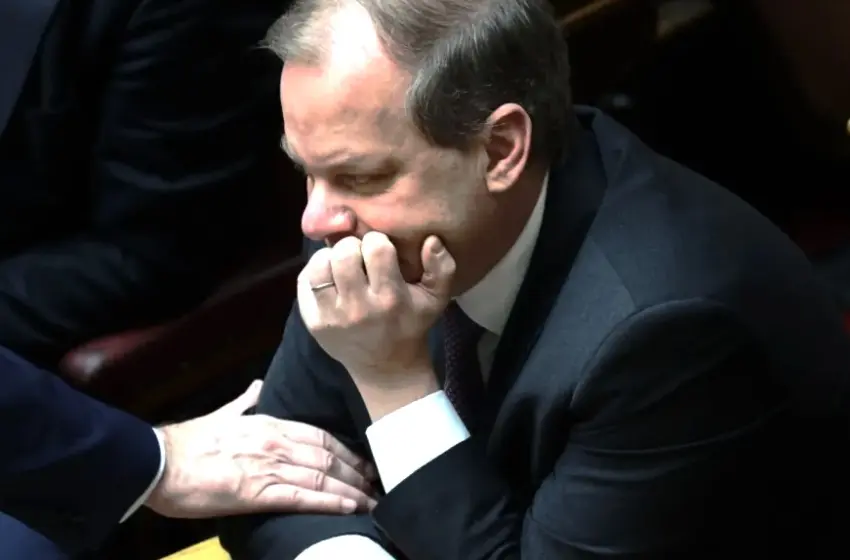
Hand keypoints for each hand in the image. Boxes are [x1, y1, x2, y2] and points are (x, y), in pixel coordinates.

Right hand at [145, 381, 376, 517]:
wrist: (158, 462)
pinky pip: (303, 497)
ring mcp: (269, 467)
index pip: (320, 435)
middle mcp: (276, 443)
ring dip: (352, 490)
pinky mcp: (258, 493)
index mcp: (269, 424)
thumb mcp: (223, 414)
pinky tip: (350, 508)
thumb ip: (246, 401)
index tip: (365, 460)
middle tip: (380, 483)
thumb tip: (259, 385)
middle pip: (329, 456)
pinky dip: (330, 503)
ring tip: (373, 500)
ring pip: (322, 477)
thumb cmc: (187, 442)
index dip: (347, 449)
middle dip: (357, 471)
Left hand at [297, 232, 455, 384]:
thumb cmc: (411, 325)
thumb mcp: (436, 299)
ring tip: (342, 266)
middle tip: (359, 256)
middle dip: (352, 246)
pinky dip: (315, 273)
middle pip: (344, 252)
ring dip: (330, 258)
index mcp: (390, 297)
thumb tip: (431, 239)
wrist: (386, 368)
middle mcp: (359, 307)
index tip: (380, 251)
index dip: (378, 242)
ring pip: (319, 264)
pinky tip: (330, 279)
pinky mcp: (313, 322)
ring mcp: (332, 316)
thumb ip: (442, 267)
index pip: (376, 247)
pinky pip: (305, 282)